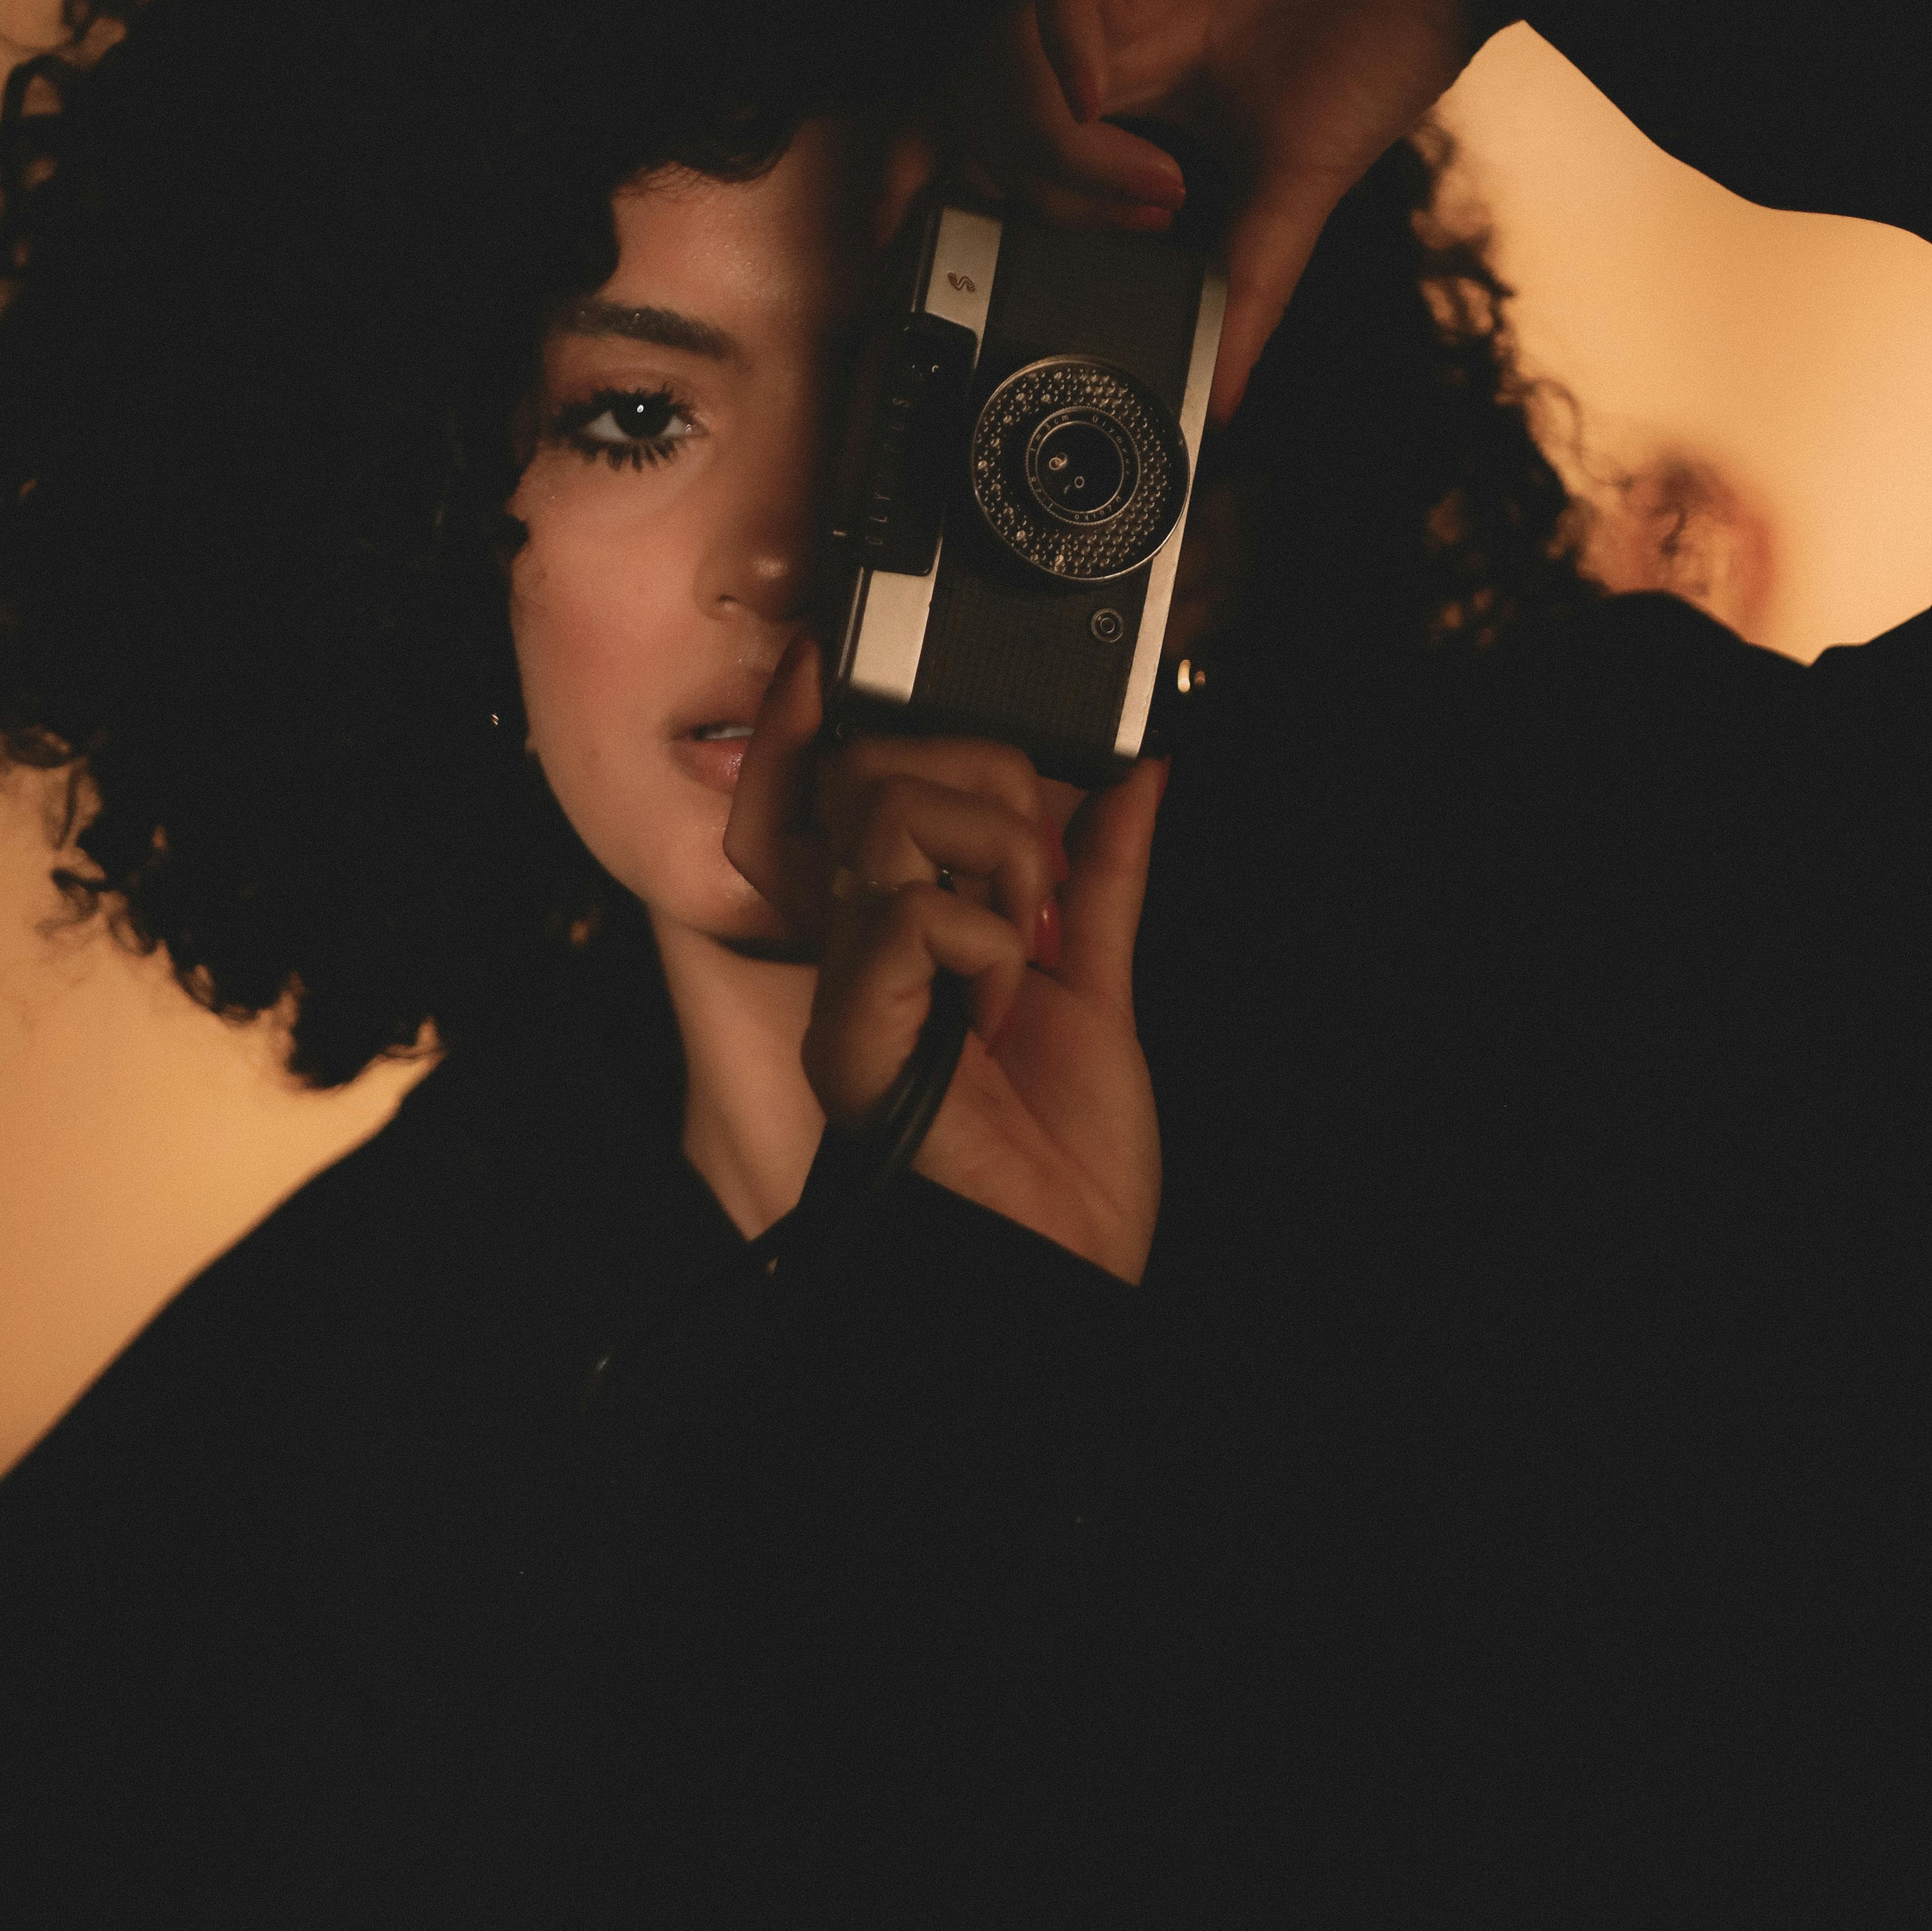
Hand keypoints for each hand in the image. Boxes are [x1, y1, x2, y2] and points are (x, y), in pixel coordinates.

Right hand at [725, 639, 1165, 1286]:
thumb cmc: (1062, 1161)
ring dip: (997, 858)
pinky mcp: (857, 1034)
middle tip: (1039, 884)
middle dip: (985, 784)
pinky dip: (988, 939)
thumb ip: (1106, 877)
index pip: (806, 802)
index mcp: (895, 941)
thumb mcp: (1100, 986)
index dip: (795, 726)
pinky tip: (1000, 1005)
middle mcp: (853, 957)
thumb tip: (1136, 775)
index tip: (819, 663)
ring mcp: (848, 993)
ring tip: (1026, 943)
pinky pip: (912, 911)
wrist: (1061, 1267)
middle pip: (862, 776)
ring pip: (886, 815)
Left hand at [952, 0, 1584, 413]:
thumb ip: (1245, 282)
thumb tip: (1222, 400)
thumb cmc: (1386, 38)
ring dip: (1053, 129)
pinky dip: (1061, 29)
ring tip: (1142, 183)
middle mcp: (1109, 12)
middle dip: (1020, 180)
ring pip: (1010, 34)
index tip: (937, 266)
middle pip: (982, 93)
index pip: (991, 129)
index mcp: (1126, 75)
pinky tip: (1095, 92)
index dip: (934, 187)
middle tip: (1123, 227)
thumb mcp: (1297, 186)